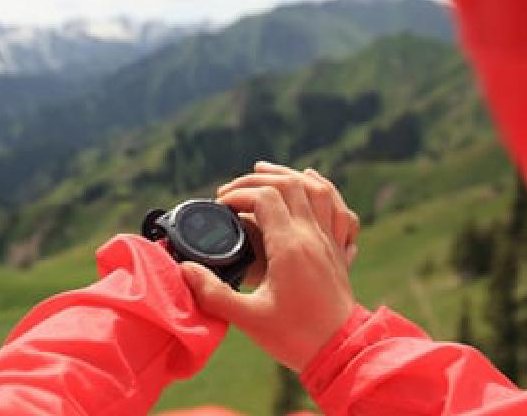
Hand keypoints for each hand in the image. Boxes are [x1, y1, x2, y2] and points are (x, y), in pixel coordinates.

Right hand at [180, 161, 358, 371]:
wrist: (341, 354)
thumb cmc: (296, 337)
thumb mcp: (248, 318)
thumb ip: (213, 293)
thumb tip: (185, 270)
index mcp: (290, 247)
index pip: (264, 198)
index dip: (238, 195)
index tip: (221, 206)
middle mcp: (313, 236)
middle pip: (289, 184)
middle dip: (257, 179)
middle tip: (233, 189)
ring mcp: (330, 241)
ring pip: (317, 190)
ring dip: (290, 175)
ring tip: (266, 171)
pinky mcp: (339, 252)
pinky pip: (339, 209)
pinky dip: (324, 190)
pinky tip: (313, 184)